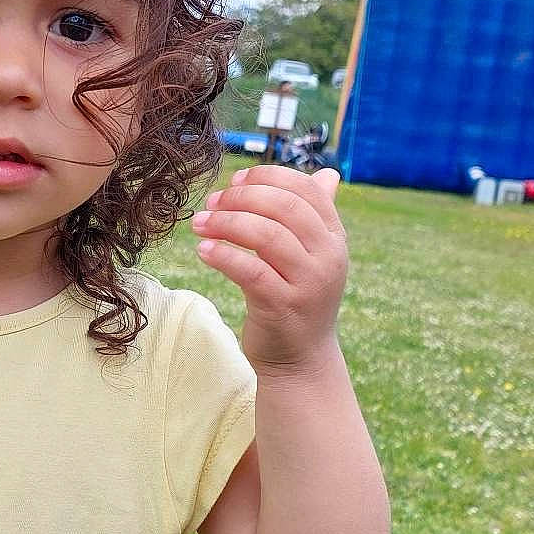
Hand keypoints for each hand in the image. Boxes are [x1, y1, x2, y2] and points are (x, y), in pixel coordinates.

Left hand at [190, 164, 349, 373]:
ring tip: (199, 224)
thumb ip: (315, 216)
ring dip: (227, 223)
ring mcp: (308, 284)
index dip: (267, 177)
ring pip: (267, 235)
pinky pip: (251, 271)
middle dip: (242, 198)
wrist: (299, 359)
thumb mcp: (314, 256)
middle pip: (285, 207)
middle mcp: (328, 258)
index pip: (306, 190)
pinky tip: (204, 250)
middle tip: (211, 203)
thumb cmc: (298, 299)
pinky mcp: (283, 307)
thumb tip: (327, 175)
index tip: (234, 181)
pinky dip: (224, 256)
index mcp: (334, 238)